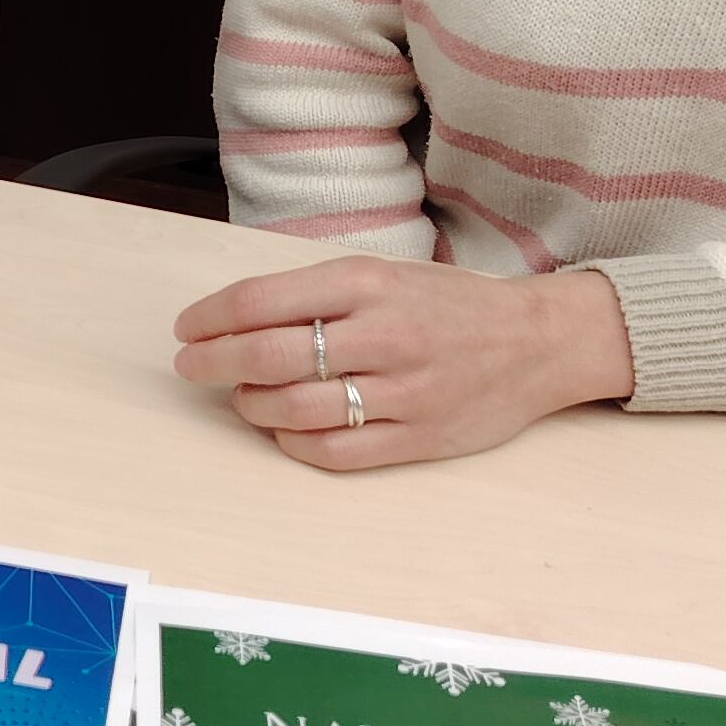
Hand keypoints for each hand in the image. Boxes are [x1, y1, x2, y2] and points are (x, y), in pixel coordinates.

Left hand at [172, 256, 634, 471]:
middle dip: (214, 363)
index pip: (262, 300)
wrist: (538, 341)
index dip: (210, 318)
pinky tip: (284, 429)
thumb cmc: (447, 305)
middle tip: (192, 366)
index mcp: (369, 283)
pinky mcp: (418, 438)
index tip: (188, 328)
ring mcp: (403, 390)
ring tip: (242, 396)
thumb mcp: (383, 275)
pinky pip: (334, 451)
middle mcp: (384, 334)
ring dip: (251, 405)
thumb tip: (234, 321)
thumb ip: (317, 295)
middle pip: (268, 355)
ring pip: (295, 408)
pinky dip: (293, 442)